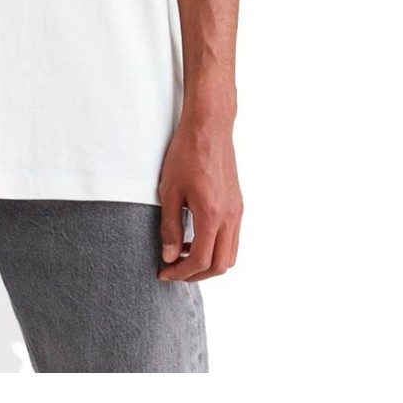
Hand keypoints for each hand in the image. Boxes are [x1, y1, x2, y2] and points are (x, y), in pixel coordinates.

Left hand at [156, 115, 242, 281]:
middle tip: (174, 272)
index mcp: (212, 215)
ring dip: (208, 263)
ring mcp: (237, 211)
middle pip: (221, 265)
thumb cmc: (186, 153)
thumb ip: (170, 227)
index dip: (181, 272)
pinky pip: (232, 238)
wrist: (209, 127)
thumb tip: (169, 256)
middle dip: (197, 275)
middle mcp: (230, 217)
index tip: (164, 272)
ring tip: (183, 255)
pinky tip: (196, 237)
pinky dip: (216, 247)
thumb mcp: (169, 191)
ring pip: (230, 254)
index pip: (201, 260)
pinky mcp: (238, 204)